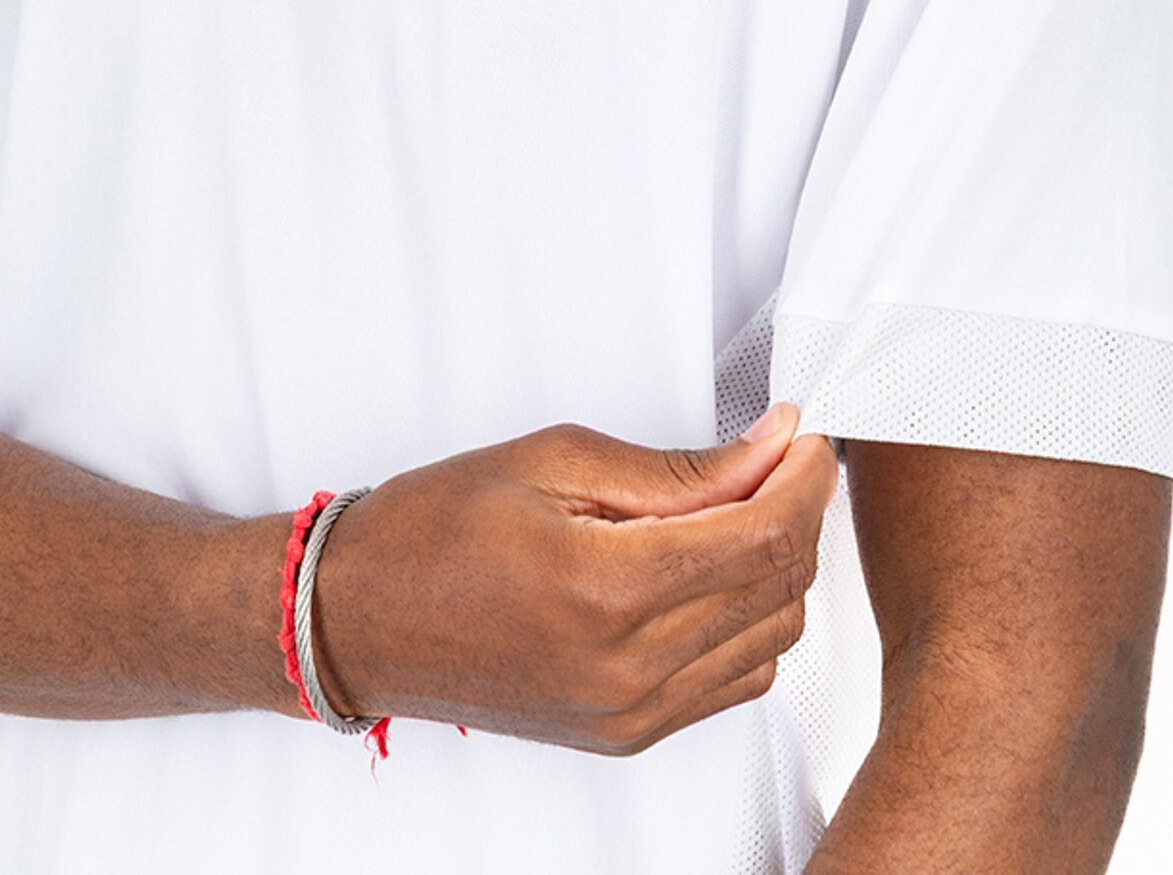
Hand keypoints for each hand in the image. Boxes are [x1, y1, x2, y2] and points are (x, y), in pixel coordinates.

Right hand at [305, 407, 836, 755]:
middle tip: (783, 458)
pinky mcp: (627, 734)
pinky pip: (733, 683)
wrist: (363, 617)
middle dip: (799, 513)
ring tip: (745, 508)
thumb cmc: (435, 530)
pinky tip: (716, 574)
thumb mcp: (554, 459)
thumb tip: (766, 449)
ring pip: (771, 641)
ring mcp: (632, 713)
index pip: (763, 536)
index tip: (809, 438)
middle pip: (779, 589)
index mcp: (609, 588)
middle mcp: (629, 667)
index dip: (805, 478)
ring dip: (778, 571)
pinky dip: (748, 625)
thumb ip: (677, 468)